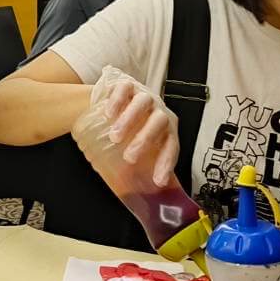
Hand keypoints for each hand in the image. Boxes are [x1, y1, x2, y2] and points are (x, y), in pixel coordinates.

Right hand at [84, 65, 179, 185]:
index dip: (166, 163)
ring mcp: (143, 96)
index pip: (172, 145)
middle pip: (159, 122)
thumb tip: (134, 195)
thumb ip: (138, 166)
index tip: (157, 181)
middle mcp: (158, 111)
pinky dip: (117, 101)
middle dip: (145, 140)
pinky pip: (125, 89)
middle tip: (130, 157)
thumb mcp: (135, 148)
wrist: (111, 104)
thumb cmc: (128, 131)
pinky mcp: (126, 84)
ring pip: (142, 104)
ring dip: (130, 120)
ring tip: (115, 137)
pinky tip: (108, 114)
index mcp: (166, 129)